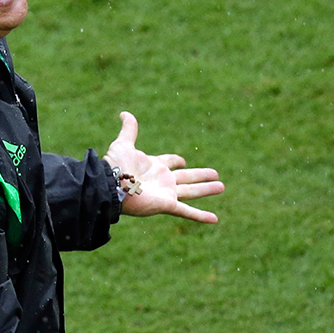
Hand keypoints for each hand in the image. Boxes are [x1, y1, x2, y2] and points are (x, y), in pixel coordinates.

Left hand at [102, 111, 224, 222]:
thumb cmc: (116, 166)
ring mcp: (167, 193)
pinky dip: (201, 216)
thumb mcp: (123, 144)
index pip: (170, 162)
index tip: (182, 161)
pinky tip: (215, 219)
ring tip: (222, 187)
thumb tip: (124, 113)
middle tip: (216, 174)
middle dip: (201, 175)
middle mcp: (163, 180)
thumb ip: (129, 130)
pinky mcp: (168, 205)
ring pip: (192, 192)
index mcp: (155, 166)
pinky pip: (187, 211)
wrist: (111, 185)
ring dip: (206, 190)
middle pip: (187, 177)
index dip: (176, 160)